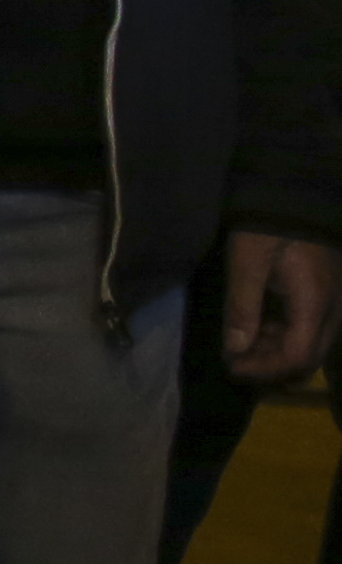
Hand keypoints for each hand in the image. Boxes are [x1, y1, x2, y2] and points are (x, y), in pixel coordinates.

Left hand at [226, 229, 338, 382]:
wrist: (295, 194)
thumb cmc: (268, 226)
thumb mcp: (247, 262)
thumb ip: (242, 307)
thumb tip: (235, 349)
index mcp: (314, 304)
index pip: (297, 357)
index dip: (264, 369)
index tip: (232, 366)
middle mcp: (332, 311)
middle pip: (308, 358)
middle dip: (270, 366)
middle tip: (235, 358)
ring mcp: (334, 304)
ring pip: (311, 346)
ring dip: (276, 352)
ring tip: (241, 342)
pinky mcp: (327, 297)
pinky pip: (311, 329)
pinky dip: (285, 336)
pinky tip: (259, 326)